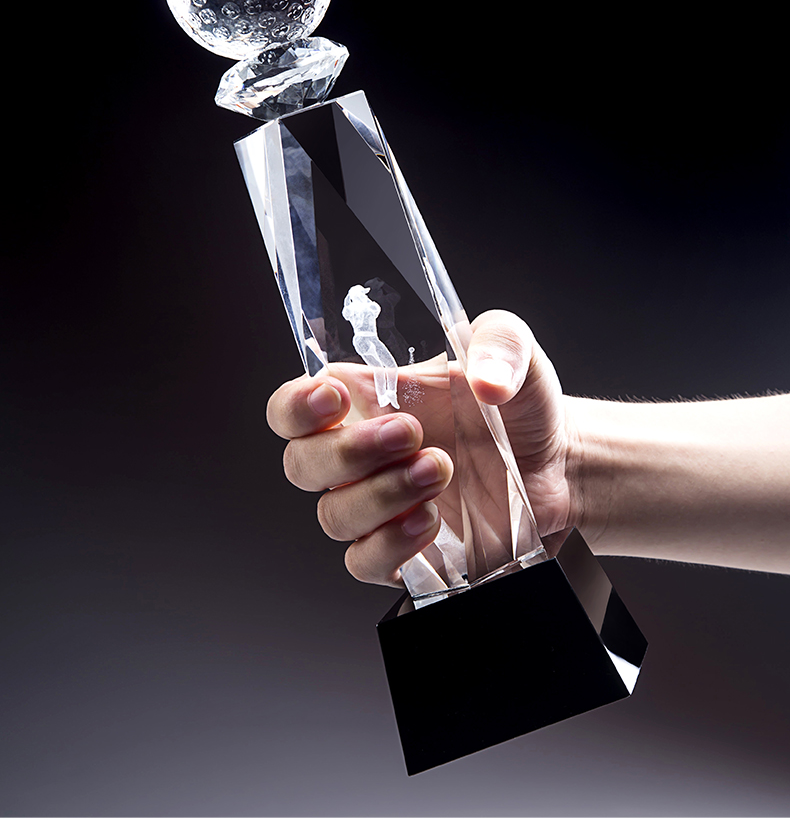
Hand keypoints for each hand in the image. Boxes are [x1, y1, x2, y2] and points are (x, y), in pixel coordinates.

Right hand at [266, 310, 575, 586]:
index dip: (295, 407)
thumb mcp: (515, 351)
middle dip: (348, 453)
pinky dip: (391, 544)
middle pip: (300, 465)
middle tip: (410, 434)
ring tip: (439, 472)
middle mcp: (359, 455)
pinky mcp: (402, 551)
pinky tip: (430, 521)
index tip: (332, 400)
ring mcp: (377, 506)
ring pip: (333, 515)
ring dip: (381, 496)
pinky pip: (364, 561)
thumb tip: (486, 381)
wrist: (558, 464)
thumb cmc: (519, 403)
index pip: (290, 406)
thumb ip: (500, 344)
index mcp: (363, 399)